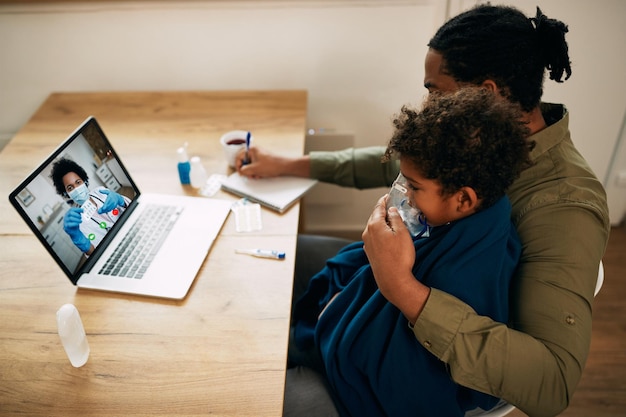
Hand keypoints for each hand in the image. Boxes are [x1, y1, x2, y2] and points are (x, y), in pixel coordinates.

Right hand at [63, 207, 90, 252]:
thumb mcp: (77, 217)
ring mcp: (65, 221)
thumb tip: (82, 210)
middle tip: (81, 217)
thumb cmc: (76, 223)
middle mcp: (66, 217)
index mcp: (68, 213)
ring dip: (77, 219)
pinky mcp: (66, 226)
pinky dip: (75, 223)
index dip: (77, 209)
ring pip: (70, 218)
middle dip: (77, 215)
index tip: (82, 211)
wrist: (74, 231)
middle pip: (70, 213)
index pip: (71, 209)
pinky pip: (69, 224)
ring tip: (80, 221)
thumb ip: (79, 213)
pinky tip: (78, 224)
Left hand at [98, 189, 124, 213]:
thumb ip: (104, 191)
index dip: (105, 205)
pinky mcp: (113, 207)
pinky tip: (103, 211)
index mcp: (111, 197)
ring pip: (109, 208)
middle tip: (99, 211)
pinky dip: (106, 211)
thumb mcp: (108, 192)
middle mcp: (112, 201)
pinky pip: (110, 209)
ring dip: (104, 211)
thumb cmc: (113, 195)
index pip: (108, 202)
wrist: (118, 197)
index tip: (103, 208)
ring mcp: (113, 205)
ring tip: (100, 212)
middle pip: (108, 206)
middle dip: (104, 209)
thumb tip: (100, 190)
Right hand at [235, 146, 310, 178]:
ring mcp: (260, 156)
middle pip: (245, 161)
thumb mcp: (254, 169)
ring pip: (251, 165)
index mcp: (251, 150)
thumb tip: (241, 171)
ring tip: (256, 176)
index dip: (238, 166)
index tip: (240, 173)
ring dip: (252, 172)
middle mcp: (255, 151)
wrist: (284, 166)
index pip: (239, 157)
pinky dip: (257, 171)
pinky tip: (260, 175)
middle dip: (247, 170)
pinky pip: (256, 166)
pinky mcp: (264, 160)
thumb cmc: (271, 165)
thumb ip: (244, 170)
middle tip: (249, 175)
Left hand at [362, 195, 428, 322]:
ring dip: (381, 222)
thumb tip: (392, 211)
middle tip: (391, 206)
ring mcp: (367, 244)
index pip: (378, 207)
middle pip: (374, 217)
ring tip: (391, 219)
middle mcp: (367, 233)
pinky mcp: (369, 253)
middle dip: (382, 210)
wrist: (393, 280)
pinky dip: (380, 232)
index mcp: (374, 225)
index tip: (388, 196)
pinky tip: (387, 235)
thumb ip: (396, 219)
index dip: (384, 201)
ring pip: (373, 227)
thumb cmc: (400, 257)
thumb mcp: (402, 233)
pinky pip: (374, 237)